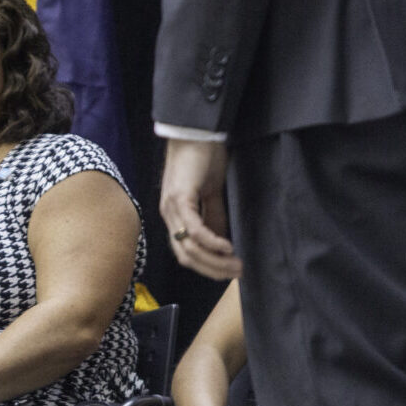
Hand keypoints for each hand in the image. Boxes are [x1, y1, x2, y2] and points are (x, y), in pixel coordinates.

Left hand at [159, 137, 241, 278]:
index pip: (186, 253)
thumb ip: (213, 216)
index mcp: (174, 216)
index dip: (207, 267)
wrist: (196, 132)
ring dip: (214, 261)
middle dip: (213, 270)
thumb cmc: (203, 159)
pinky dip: (210, 241)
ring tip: (236, 264)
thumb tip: (221, 241)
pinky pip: (194, 229)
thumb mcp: (210, 193)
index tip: (228, 273)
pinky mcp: (179, 198)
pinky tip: (226, 247)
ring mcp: (171, 208)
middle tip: (237, 273)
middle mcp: (168, 215)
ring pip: (189, 247)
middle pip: (186, 256)